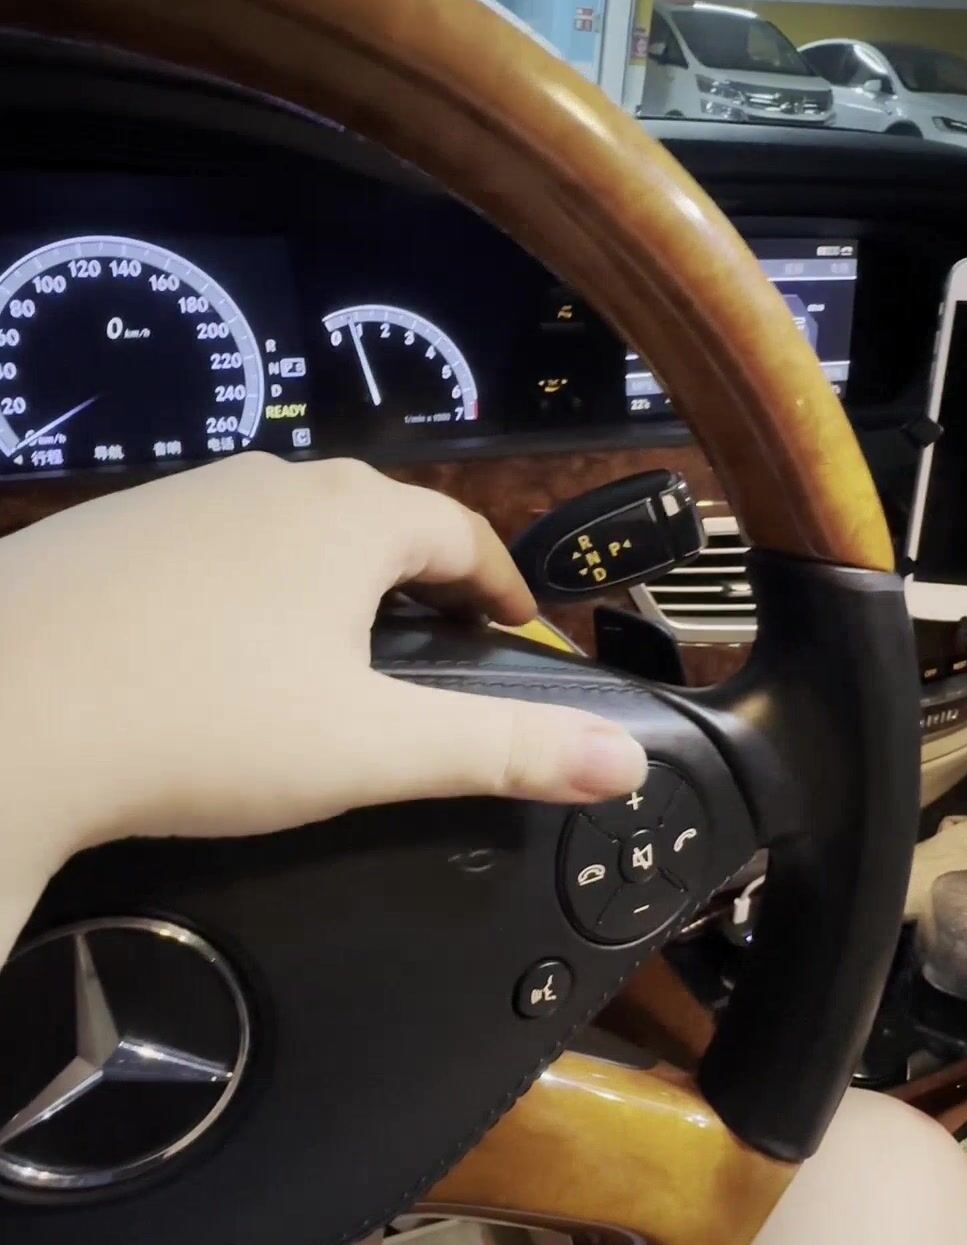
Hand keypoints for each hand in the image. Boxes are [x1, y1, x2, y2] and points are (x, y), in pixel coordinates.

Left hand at [0, 454, 645, 929]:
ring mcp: (178, 494)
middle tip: (433, 654)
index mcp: (351, 518)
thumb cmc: (205, 728)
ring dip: (327, 579)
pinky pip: (206, 546)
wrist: (1, 713)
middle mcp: (271, 481)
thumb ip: (503, 750)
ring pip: (286, 527)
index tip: (518, 640)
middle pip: (377, 519)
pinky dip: (240, 587)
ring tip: (327, 658)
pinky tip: (209, 653)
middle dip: (420, 580)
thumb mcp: (371, 751)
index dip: (504, 590)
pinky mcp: (103, 526)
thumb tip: (626, 764)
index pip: (463, 537)